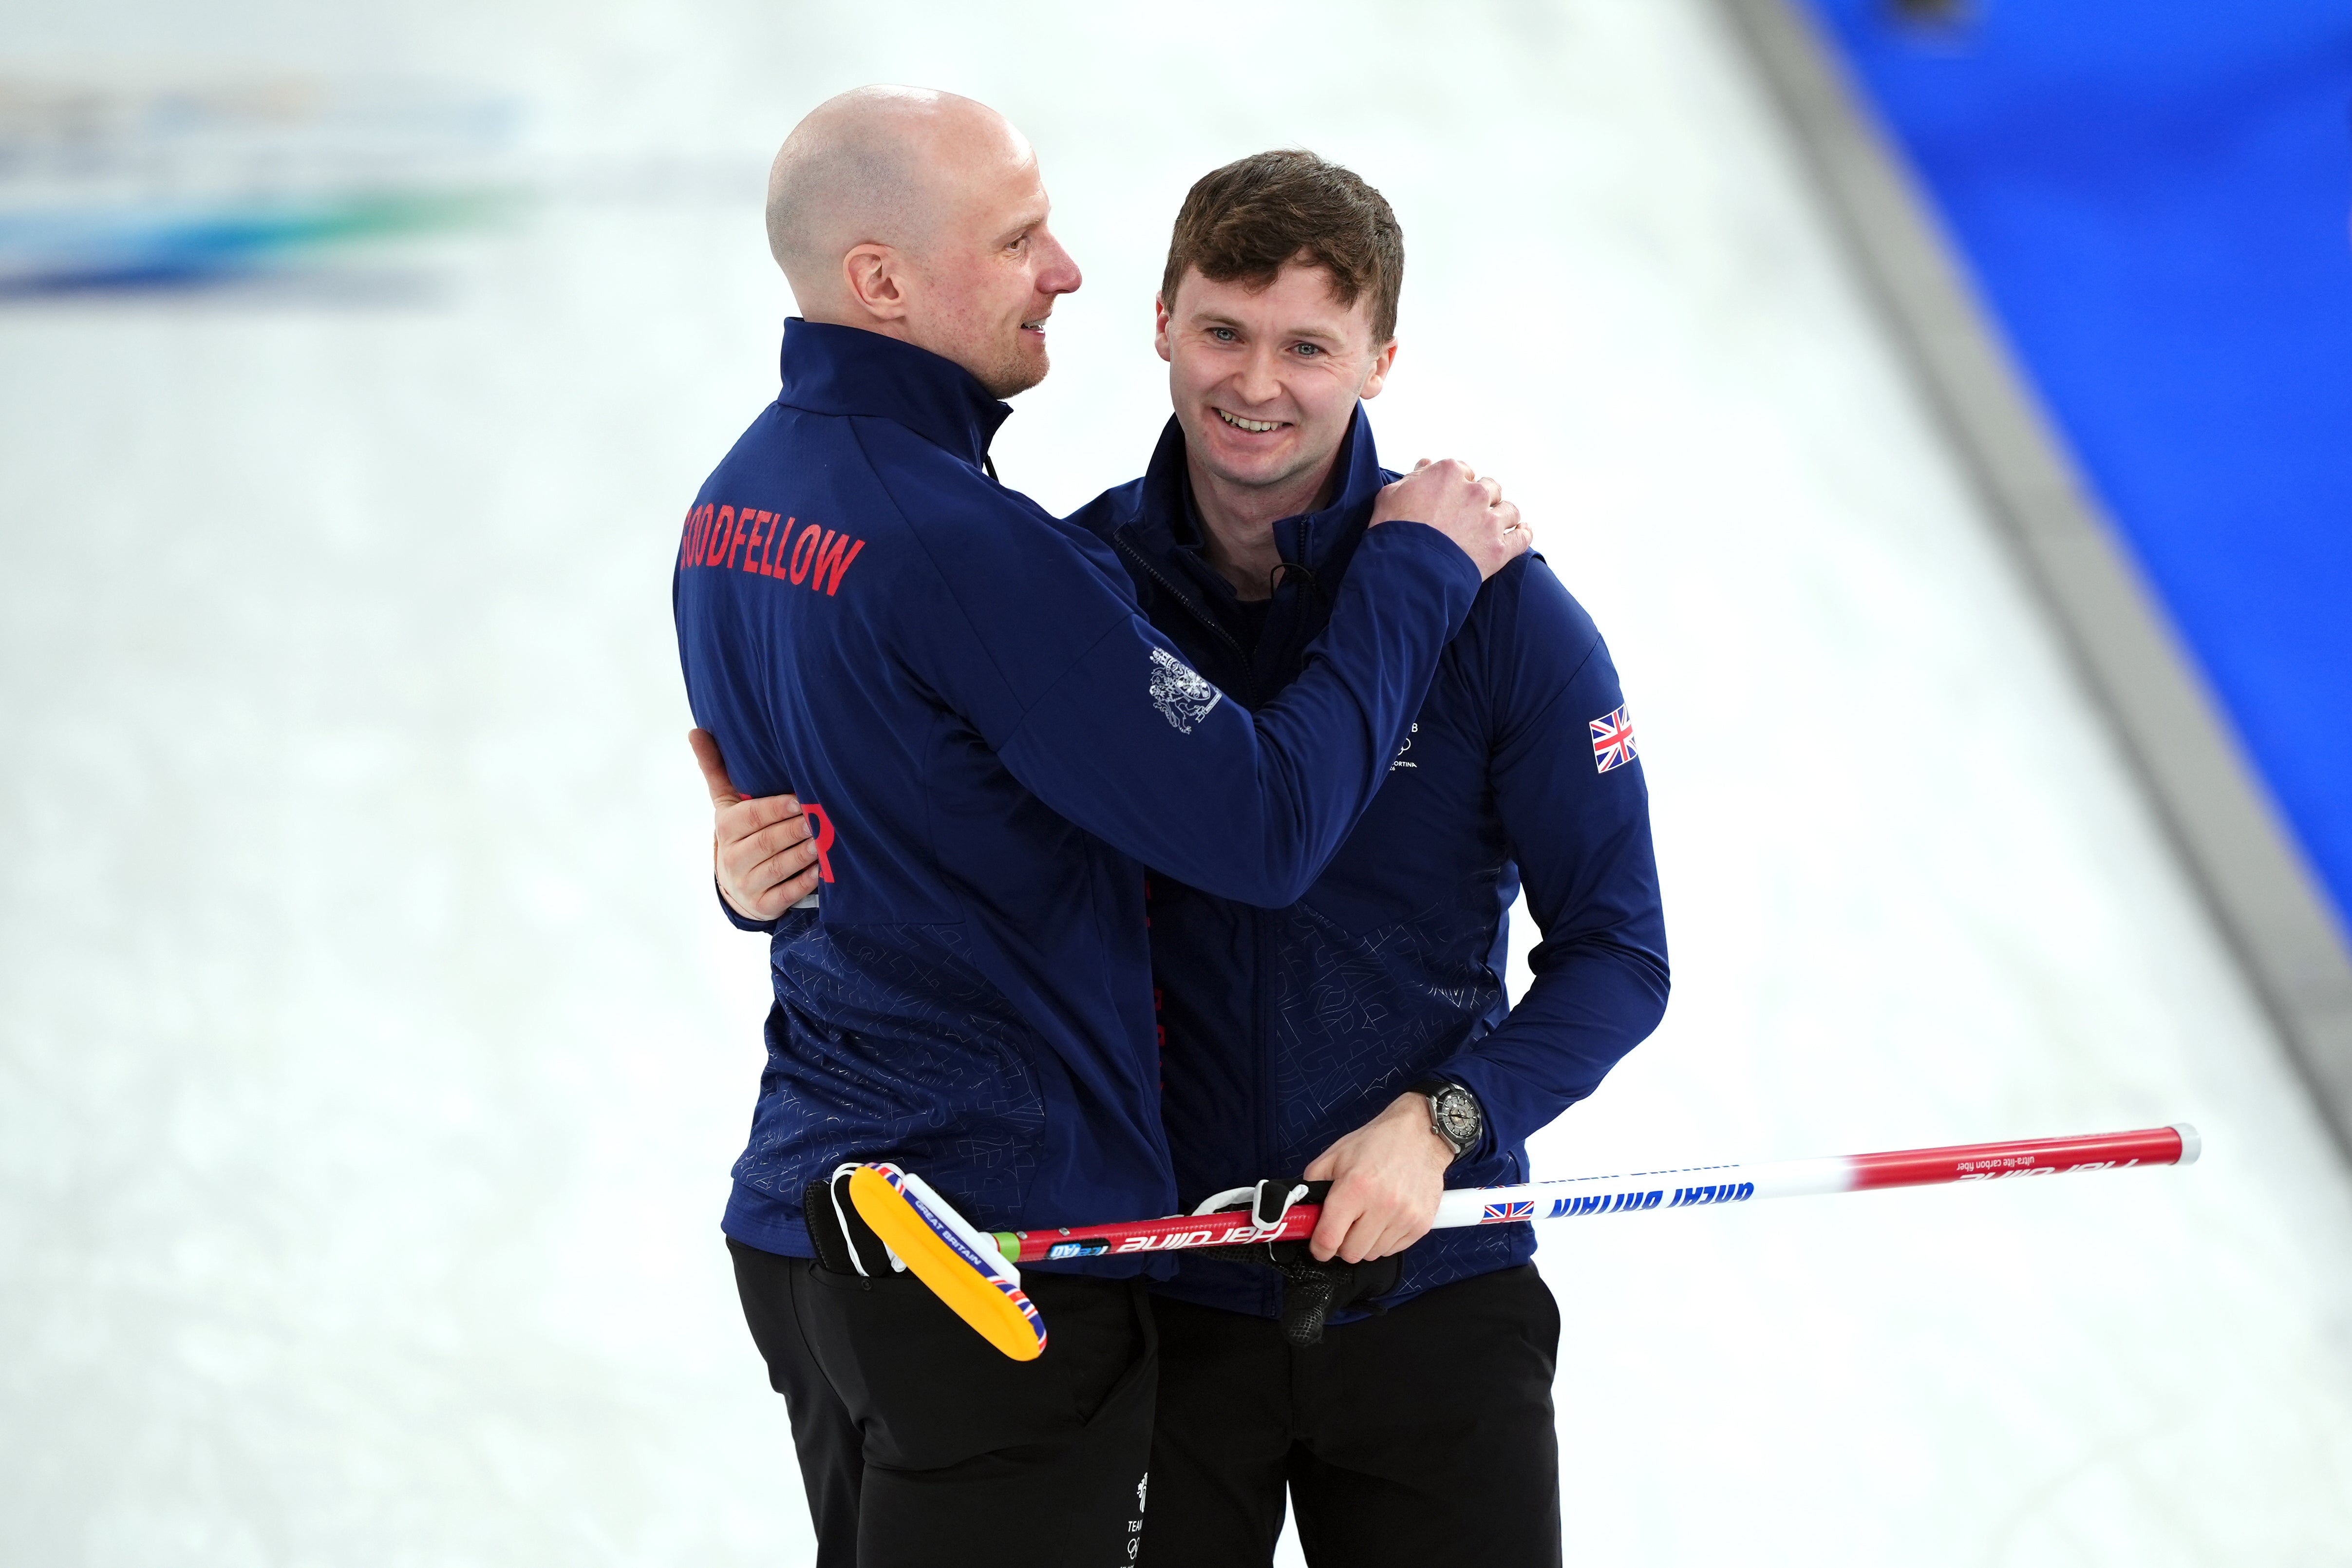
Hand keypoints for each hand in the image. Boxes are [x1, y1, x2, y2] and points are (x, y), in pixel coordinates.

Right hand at [690, 728, 820, 920]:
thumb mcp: (726, 802)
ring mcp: (746, 884)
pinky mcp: (763, 905)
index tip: (798, 801)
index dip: (774, 809)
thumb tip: (695, 730)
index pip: (749, 817)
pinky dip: (804, 883)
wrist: (736, 883)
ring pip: (777, 868)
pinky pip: (785, 894)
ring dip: (802, 855)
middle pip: (766, 842)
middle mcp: (732, 858)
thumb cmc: (740, 832)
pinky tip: (820, 871)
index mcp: (726, 828)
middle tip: (818, 820)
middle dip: (793, 831)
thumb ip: (715, 767)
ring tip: (823, 842)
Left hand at [1300, 1092, 1455, 1263]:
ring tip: (1367, 1216)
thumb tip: (1301, 1213)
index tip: (1318, 1245)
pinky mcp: (1421, 1224)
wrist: (1420, 1134)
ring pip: (1373, 1254)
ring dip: (1364, 1242)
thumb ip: (1311, 1186)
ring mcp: (1405, 1217)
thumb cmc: (1377, 1143)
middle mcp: (1382, 1205)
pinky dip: (1385, 1240)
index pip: (1329, 1239)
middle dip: (1342, 1243)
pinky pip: (1394, 1250)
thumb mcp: (1334, 1156)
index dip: (1318, 1248)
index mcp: (1355, 1187)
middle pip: (1351, 1253)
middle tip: (1344, 1225)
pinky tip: (1385, 1217)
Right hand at [1367, 458, 1529, 580]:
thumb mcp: (1391, 495)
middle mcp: (1474, 492)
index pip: (1463, 471)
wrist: (1404, 571)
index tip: (1452, 497)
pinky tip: (1523, 531)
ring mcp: (1489, 521)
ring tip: (1494, 526)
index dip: (1458, 484)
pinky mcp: (1499, 549)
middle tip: (1470, 514)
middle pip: (1490, 488)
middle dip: (1482, 499)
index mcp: (1449, 473)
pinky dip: (1524, 534)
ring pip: (1509, 510)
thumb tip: (1426, 464)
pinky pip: (1522, 538)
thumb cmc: (1393, 532)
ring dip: (1502, 516)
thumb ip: (1413, 477)